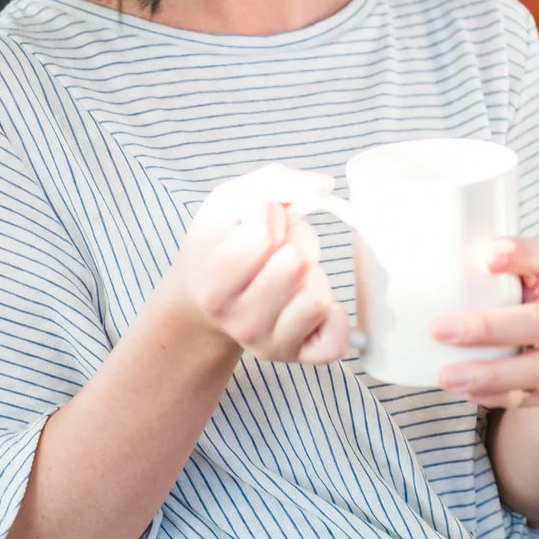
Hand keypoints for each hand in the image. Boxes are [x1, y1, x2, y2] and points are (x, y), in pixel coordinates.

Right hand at [167, 165, 350, 364]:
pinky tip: (309, 305)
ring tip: (285, 276)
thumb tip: (324, 185)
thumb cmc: (221, 245)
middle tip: (272, 253)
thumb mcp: (230, 202)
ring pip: (317, 296)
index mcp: (214, 284)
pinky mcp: (296, 358)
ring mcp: (267, 344)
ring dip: (311, 276)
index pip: (263, 236)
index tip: (254, 226)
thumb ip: (274, 181)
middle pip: (295, 264)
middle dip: (292, 245)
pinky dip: (334, 317)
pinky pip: (336, 340)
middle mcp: (239, 321)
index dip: (267, 218)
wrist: (202, 302)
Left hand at [431, 237, 538, 414]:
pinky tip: (469, 393)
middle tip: (439, 329)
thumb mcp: (509, 286)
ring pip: (536, 367)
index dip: (521, 254)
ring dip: (489, 372)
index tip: (487, 257)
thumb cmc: (520, 309)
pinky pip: (529, 396)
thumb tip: (393, 260)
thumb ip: (470, 275)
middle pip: (535, 321)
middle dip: (487, 327)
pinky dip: (497, 396)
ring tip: (447, 377)